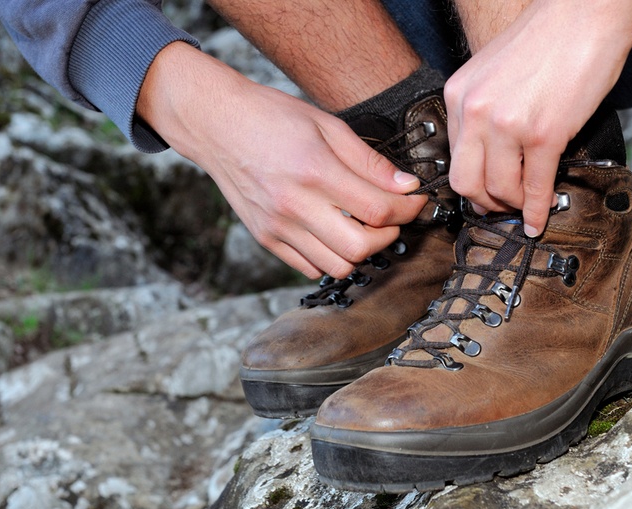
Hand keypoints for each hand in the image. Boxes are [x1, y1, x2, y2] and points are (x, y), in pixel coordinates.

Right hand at [137, 43, 425, 278]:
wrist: (216, 124)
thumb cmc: (271, 117)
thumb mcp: (327, 125)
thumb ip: (368, 161)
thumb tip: (406, 187)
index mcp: (314, 171)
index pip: (378, 209)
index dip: (408, 209)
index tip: (416, 201)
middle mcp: (294, 205)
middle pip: (361, 247)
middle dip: (388, 236)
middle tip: (392, 217)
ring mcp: (277, 227)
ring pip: (337, 266)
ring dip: (360, 251)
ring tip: (362, 226)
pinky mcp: (265, 238)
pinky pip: (309, 268)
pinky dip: (330, 257)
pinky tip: (332, 232)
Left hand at [444, 0, 631, 235]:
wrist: (586, 11)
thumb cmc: (547, 38)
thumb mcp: (493, 73)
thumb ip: (484, 111)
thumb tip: (492, 154)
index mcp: (459, 94)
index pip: (453, 157)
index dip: (471, 183)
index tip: (483, 194)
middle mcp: (475, 110)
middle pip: (466, 182)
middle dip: (484, 203)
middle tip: (500, 209)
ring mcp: (508, 124)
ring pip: (499, 190)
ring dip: (513, 206)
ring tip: (527, 205)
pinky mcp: (544, 134)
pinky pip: (534, 186)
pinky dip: (537, 209)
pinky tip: (540, 217)